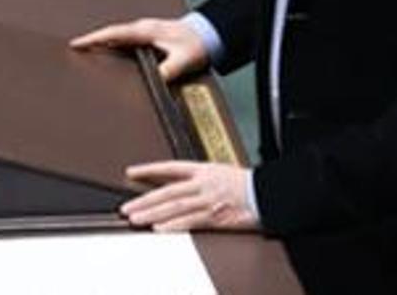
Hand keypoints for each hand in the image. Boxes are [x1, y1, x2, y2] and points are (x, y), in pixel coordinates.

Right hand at [68, 17, 208, 80]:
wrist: (210, 35)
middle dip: (93, 40)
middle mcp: (144, 28)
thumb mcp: (184, 60)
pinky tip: (113, 53)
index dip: (93, 39)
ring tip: (89, 51)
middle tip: (76, 48)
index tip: (76, 44)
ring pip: (118, 35)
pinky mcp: (150, 36)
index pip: (113, 33)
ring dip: (103, 42)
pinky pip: (126, 39)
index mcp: (146, 31)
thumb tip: (155, 83)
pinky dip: (115, 44)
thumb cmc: (198, 44)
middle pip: (111, 33)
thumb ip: (168, 72)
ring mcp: (146, 31)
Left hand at [121, 161, 259, 231]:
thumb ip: (202, 179)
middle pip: (167, 191)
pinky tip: (161, 229)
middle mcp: (203, 184)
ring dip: (153, 213)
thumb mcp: (223, 173)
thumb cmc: (252, 186)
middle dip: (144, 200)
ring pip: (175, 207)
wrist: (271, 193)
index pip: (170, 167)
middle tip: (126, 207)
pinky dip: (174, 225)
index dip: (150, 169)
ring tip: (136, 219)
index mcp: (204, 170)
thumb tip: (185, 184)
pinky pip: (191, 221)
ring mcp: (208, 200)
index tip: (131, 172)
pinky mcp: (216, 216)